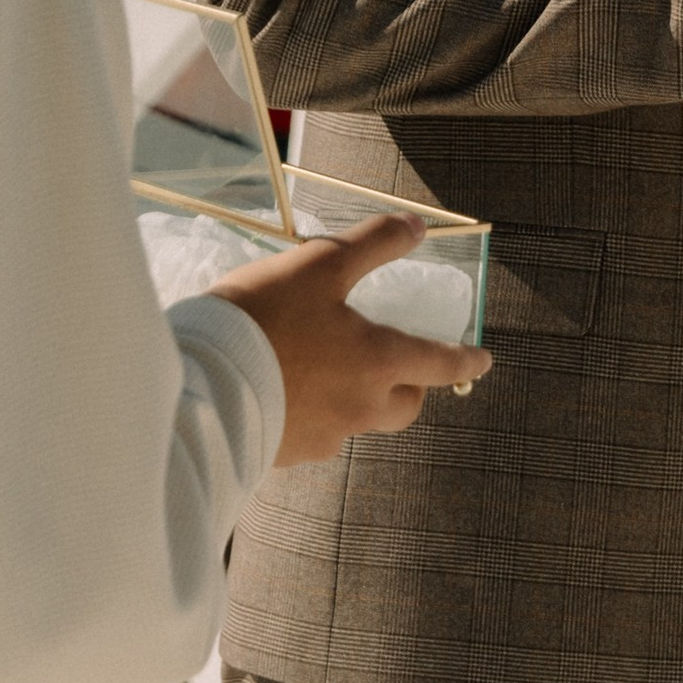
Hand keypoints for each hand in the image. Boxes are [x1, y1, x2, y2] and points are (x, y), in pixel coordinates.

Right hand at [206, 213, 492, 465]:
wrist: (199, 386)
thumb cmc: (264, 318)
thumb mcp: (320, 264)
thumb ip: (373, 245)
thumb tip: (418, 228)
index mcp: (379, 362)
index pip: (439, 364)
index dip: (465, 360)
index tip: (483, 361)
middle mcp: (360, 407)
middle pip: (405, 406)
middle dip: (412, 387)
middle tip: (402, 368)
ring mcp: (324, 437)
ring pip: (358, 421)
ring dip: (358, 400)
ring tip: (326, 372)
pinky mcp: (287, 455)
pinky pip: (315, 435)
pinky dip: (313, 414)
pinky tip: (285, 394)